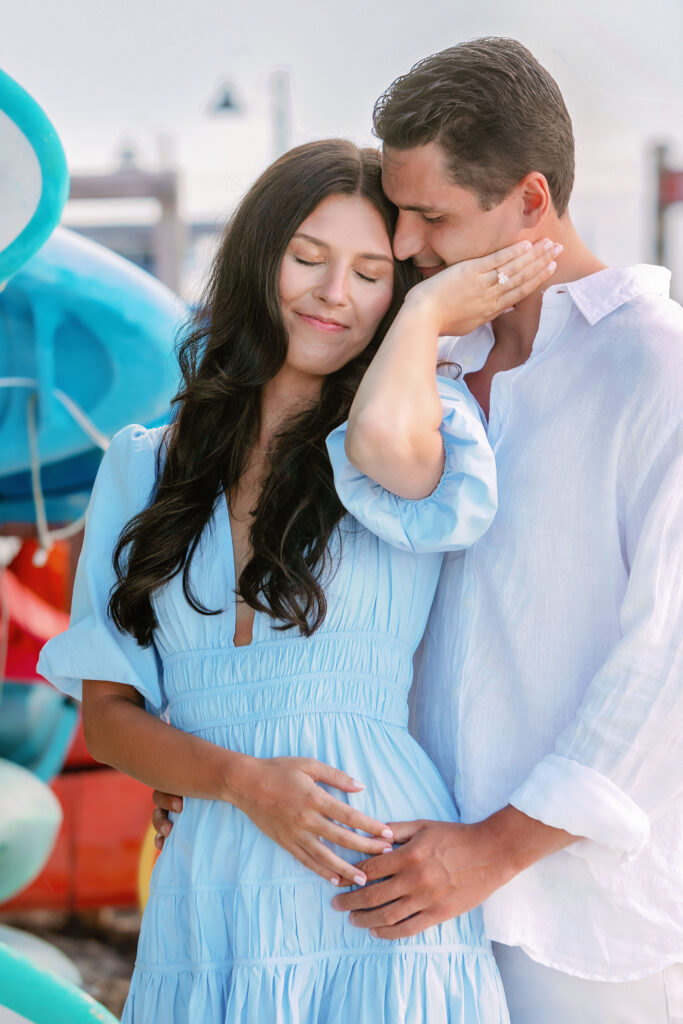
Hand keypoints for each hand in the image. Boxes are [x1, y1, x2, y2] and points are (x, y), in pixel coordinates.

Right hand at [152, 758, 395, 887]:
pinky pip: (306, 861)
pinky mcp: (285, 843)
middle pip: (342, 839)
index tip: (387, 834)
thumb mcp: (308, 764)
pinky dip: (322, 871)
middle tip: (385, 857)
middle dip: (366, 849)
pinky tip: (335, 879)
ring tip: (364, 879)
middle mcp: (307, 820)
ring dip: (346, 869)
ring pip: (325, 857)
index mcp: (315, 798)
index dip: (370, 827)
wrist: (244, 783)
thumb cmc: (278, 769)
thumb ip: (336, 776)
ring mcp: (295, 834)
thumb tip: (361, 787)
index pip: (350, 816)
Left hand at [331, 806, 574, 938]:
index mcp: (409, 854)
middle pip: (373, 895)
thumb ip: (395, 830)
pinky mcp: (439, 914)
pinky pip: (409, 928)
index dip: (350, 876)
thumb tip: (369, 835)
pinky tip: (377, 931)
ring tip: (353, 919)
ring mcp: (427, 899)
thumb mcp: (423, 825)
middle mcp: (415, 878)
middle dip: (351, 901)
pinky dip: (389, 933)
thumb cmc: (455, 836)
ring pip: (388, 916)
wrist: (491, 852)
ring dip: (366, 920)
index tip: (338, 880)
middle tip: (336, 904)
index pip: (370, 869)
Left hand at [406, 238, 561, 337]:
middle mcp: (491, 297)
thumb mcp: (469, 324)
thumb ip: (488, 315)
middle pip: (523, 278)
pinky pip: (496, 261)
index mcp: (491, 310)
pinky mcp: (471, 272)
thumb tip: (505, 308)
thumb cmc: (440, 322)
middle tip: (558, 250)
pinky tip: (526, 244)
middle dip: (542, 263)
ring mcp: (483, 284)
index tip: (550, 268)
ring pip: (515, 269)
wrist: (423, 318)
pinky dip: (512, 253)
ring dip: (534, 255)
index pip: (520, 292)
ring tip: (549, 244)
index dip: (537, 279)